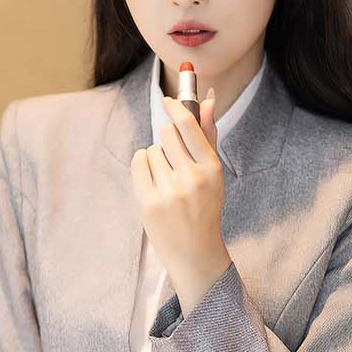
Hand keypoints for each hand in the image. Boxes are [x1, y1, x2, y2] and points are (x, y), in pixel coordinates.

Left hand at [130, 90, 230, 310]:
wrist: (194, 252)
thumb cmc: (204, 208)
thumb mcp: (213, 174)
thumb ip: (208, 135)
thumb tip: (208, 99)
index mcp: (211, 170)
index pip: (189, 127)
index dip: (177, 108)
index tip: (168, 101)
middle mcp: (191, 179)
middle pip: (166, 134)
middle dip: (167, 141)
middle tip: (173, 160)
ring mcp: (168, 192)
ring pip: (151, 150)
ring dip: (156, 159)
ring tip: (167, 182)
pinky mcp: (147, 202)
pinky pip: (138, 162)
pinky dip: (142, 166)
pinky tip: (153, 183)